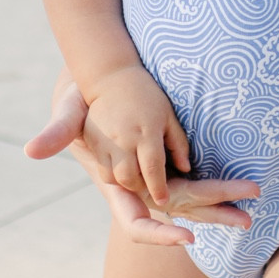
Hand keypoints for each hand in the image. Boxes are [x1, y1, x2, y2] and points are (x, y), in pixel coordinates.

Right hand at [26, 68, 258, 241]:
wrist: (94, 84)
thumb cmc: (80, 94)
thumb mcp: (69, 108)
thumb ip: (57, 130)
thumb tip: (30, 150)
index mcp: (114, 183)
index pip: (136, 223)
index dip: (160, 235)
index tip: (189, 237)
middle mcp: (137, 187)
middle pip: (178, 212)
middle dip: (212, 215)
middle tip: (248, 217)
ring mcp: (153, 177)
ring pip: (191, 200)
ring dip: (221, 205)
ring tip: (253, 211)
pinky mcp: (167, 163)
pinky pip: (195, 182)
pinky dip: (216, 189)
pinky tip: (241, 192)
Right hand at [73, 62, 196, 204]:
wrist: (110, 77)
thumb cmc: (147, 96)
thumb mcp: (168, 115)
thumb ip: (178, 143)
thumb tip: (186, 168)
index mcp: (146, 132)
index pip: (153, 169)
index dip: (159, 188)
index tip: (163, 200)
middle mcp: (124, 139)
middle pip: (130, 178)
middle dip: (141, 188)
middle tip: (150, 185)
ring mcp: (105, 141)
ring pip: (114, 178)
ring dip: (126, 183)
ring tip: (138, 177)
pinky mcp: (92, 141)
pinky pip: (103, 169)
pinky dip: (114, 175)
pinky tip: (124, 169)